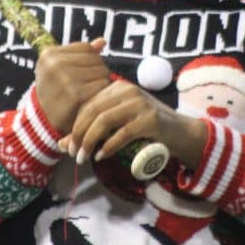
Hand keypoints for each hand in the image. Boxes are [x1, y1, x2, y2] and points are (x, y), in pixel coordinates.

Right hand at [33, 38, 109, 133]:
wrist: (44, 123)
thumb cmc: (54, 92)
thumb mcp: (59, 69)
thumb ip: (80, 54)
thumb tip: (102, 41)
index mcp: (49, 54)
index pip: (86, 48)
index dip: (89, 62)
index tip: (78, 74)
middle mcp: (55, 64)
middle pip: (96, 59)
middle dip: (96, 72)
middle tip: (85, 86)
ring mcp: (65, 79)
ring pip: (102, 71)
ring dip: (101, 83)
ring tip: (87, 93)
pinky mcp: (76, 94)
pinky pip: (103, 86)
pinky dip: (101, 94)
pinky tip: (91, 100)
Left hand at [60, 80, 208, 169]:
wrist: (182, 133)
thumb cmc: (148, 128)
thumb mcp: (119, 126)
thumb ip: (94, 131)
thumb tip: (63, 145)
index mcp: (117, 87)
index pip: (87, 104)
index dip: (74, 126)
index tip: (69, 146)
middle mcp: (128, 90)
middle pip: (93, 111)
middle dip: (79, 135)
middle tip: (74, 155)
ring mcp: (140, 103)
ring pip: (105, 121)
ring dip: (90, 141)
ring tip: (85, 158)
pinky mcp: (150, 119)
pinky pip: (123, 133)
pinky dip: (109, 146)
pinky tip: (102, 156)